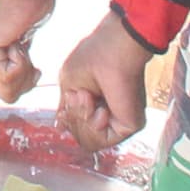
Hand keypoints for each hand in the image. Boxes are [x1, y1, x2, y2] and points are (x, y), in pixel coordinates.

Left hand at [0, 0, 54, 105]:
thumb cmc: (31, 4)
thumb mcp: (26, 42)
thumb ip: (21, 63)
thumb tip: (28, 80)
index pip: (8, 91)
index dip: (27, 82)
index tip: (32, 62)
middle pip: (8, 94)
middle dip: (26, 78)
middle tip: (25, 50)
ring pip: (8, 89)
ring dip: (24, 68)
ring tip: (20, 42)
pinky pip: (9, 75)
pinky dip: (22, 60)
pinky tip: (16, 39)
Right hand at [55, 9, 151, 152]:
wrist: (114, 47)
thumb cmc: (93, 56)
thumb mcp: (69, 84)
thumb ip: (67, 109)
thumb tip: (59, 127)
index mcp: (97, 105)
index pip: (77, 128)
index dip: (69, 117)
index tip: (72, 97)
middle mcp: (110, 116)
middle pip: (81, 137)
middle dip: (74, 117)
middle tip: (82, 95)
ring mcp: (120, 121)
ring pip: (89, 142)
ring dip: (82, 120)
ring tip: (89, 98)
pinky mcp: (129, 126)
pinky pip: (101, 142)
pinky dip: (92, 125)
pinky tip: (99, 108)